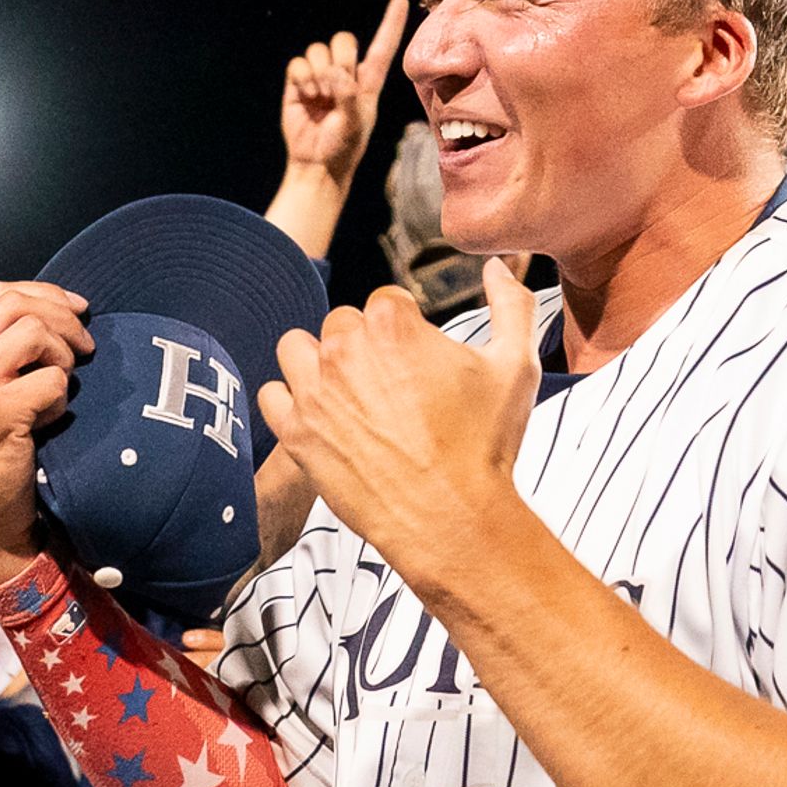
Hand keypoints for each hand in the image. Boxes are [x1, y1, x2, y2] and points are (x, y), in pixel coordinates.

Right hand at [0, 279, 93, 586]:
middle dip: (65, 318)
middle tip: (86, 346)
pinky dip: (60, 397)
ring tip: (60, 386)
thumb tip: (57, 303)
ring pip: (36, 333)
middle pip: (18, 304)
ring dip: (63, 357)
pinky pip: (51, 380)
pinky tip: (47, 419)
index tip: (77, 308)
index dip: (45, 293)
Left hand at [256, 259, 539, 598]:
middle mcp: (344, 348)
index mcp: (392, 323)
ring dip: (319, 362)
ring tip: (350, 392)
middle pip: (344, 323)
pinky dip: (289, 400)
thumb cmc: (484, 446)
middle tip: (394, 386)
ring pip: (298, 348)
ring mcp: (314, 391)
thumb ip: (512, 304)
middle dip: (366, 345)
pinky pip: (270, 395)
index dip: (407, 328)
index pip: (386, 300)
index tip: (420, 360)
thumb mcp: (515, 365)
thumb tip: (499, 268)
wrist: (453, 518)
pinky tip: (321, 416)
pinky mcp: (296, 433)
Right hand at [280, 0, 408, 186]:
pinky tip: (306, 95)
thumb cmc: (343, 148)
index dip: (391, 23)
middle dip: (339, 59)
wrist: (316, 164)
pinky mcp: (298, 83)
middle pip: (343, 40)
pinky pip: (298, 62)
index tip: (401, 0)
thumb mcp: (355, 124)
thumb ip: (349, 97)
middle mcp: (346, 74)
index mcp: (369, 82)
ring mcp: (320, 77)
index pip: (382, 47)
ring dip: (318, 73)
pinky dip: (301, 76)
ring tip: (320, 97)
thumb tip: (336, 74)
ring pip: (318, 49)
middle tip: (335, 88)